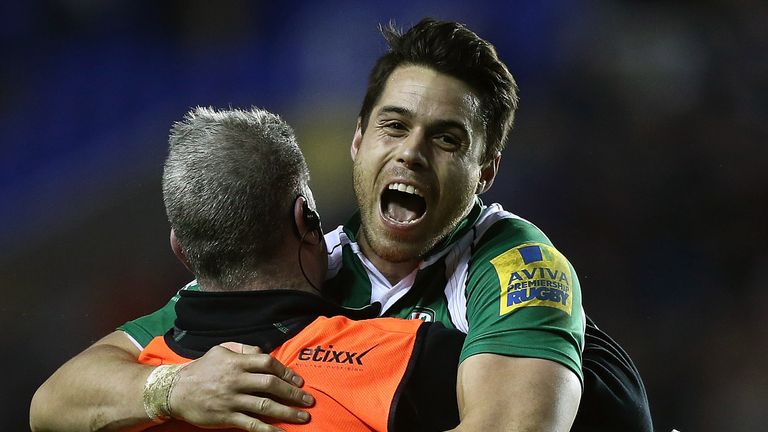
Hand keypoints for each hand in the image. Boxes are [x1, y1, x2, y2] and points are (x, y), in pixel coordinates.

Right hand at [168, 342, 313, 431]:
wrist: (175, 390)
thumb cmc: (202, 369)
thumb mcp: (221, 350)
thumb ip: (244, 350)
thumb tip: (264, 353)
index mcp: (236, 362)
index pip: (268, 363)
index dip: (286, 371)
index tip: (299, 380)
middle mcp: (236, 380)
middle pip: (270, 385)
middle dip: (293, 393)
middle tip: (308, 400)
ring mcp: (231, 399)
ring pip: (264, 406)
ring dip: (287, 412)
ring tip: (303, 417)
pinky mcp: (226, 417)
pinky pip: (251, 424)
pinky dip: (268, 430)